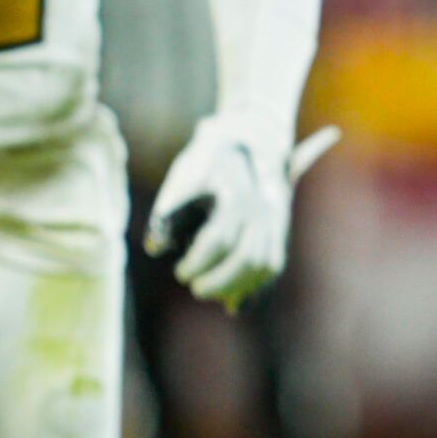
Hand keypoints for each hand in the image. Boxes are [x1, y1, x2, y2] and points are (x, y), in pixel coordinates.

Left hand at [145, 113, 338, 311]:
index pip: (220, 236)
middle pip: (249, 256)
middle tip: (196, 286)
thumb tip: (156, 248)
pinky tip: (235, 299)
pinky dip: (256, 285)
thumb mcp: (182, 177)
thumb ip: (169, 212)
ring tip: (211, 289)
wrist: (248, 138)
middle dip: (219, 281)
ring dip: (238, 286)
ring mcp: (276, 216)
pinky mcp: (280, 227)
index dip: (198, 261)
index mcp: (236, 188)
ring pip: (266, 264)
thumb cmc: (206, 160)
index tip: (180, 271)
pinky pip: (274, 263)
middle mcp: (263, 203)